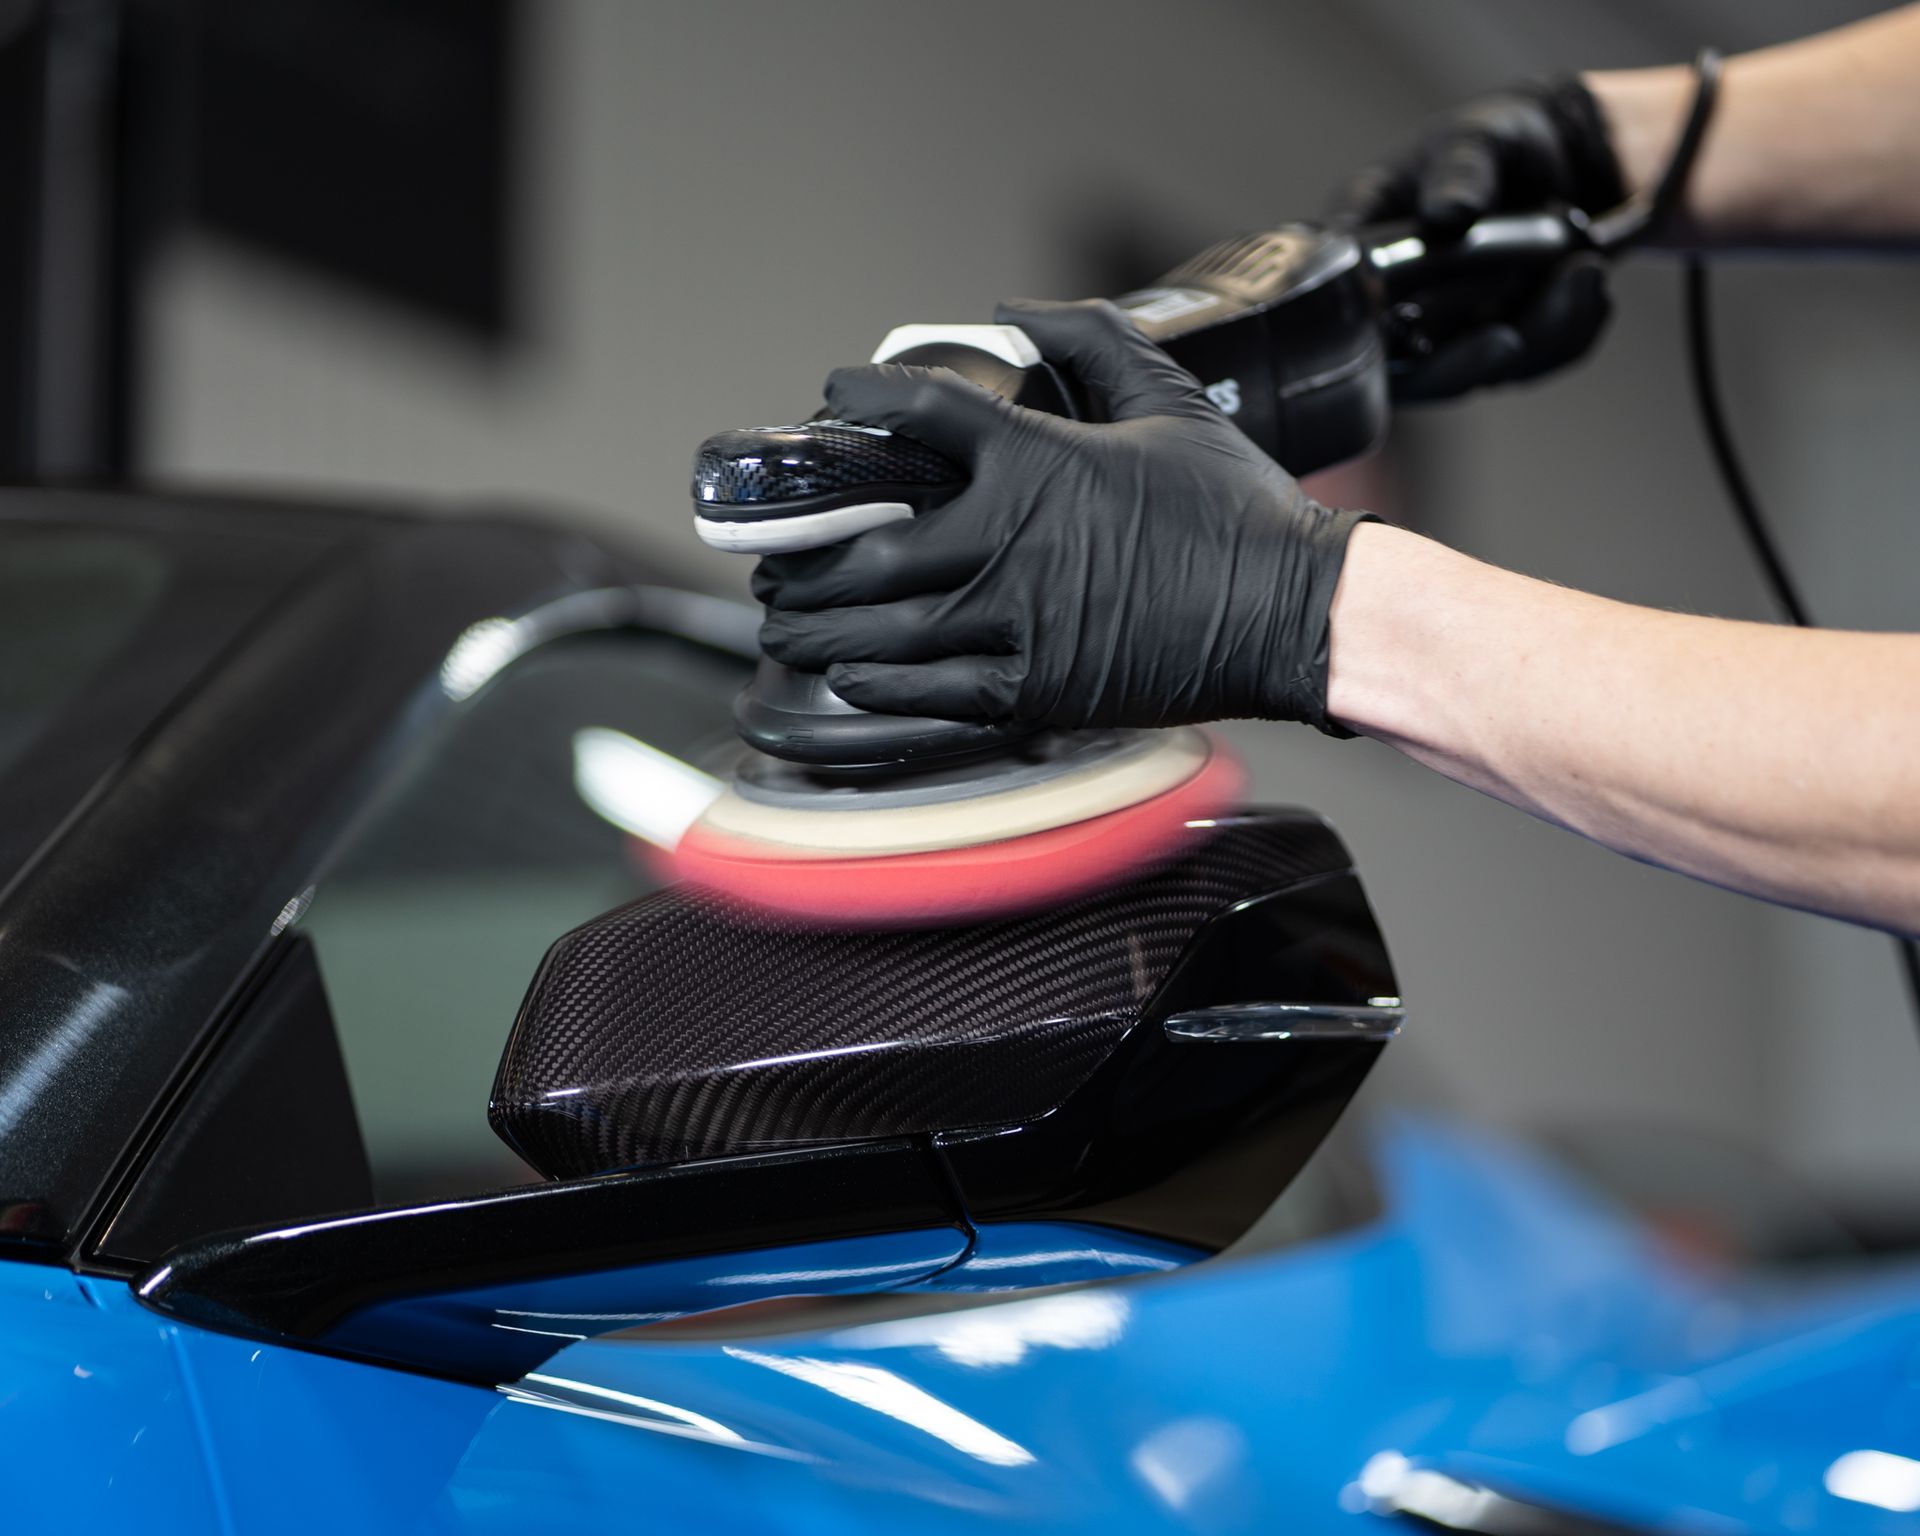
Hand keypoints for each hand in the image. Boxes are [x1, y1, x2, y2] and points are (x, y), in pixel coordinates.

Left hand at [753, 299, 1373, 733]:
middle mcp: (1007, 544)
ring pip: (880, 633)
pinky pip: (928, 696)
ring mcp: (1015, 624)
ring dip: (820, 629)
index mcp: (1034, 462)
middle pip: (862, 550)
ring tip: (789, 625)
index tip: (831, 399)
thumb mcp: (1170, 399)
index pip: (915, 415)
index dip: (859, 400)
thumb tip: (1017, 308)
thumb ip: (1090, 339)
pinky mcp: (1034, 691)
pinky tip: (849, 680)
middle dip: (804, 558)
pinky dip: (875, 689)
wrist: (1292, 612)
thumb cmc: (1237, 510)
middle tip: (778, 558)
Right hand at [1328, 75, 1622, 399]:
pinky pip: (1529, 363)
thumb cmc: (1495, 141)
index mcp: (1357, 250)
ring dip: (1536, 335)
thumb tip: (1447, 210)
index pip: (1332, 309)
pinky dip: (1567, 331)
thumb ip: (1460, 167)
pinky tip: (1587, 283)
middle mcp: (1389, 307)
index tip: (1411, 330)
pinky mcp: (1493, 346)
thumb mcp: (1476, 136)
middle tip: (1507, 340)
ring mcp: (1443, 334)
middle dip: (1460, 364)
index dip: (1356, 338)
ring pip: (1475, 373)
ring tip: (1584, 269)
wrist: (1567, 156)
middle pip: (1399, 374)